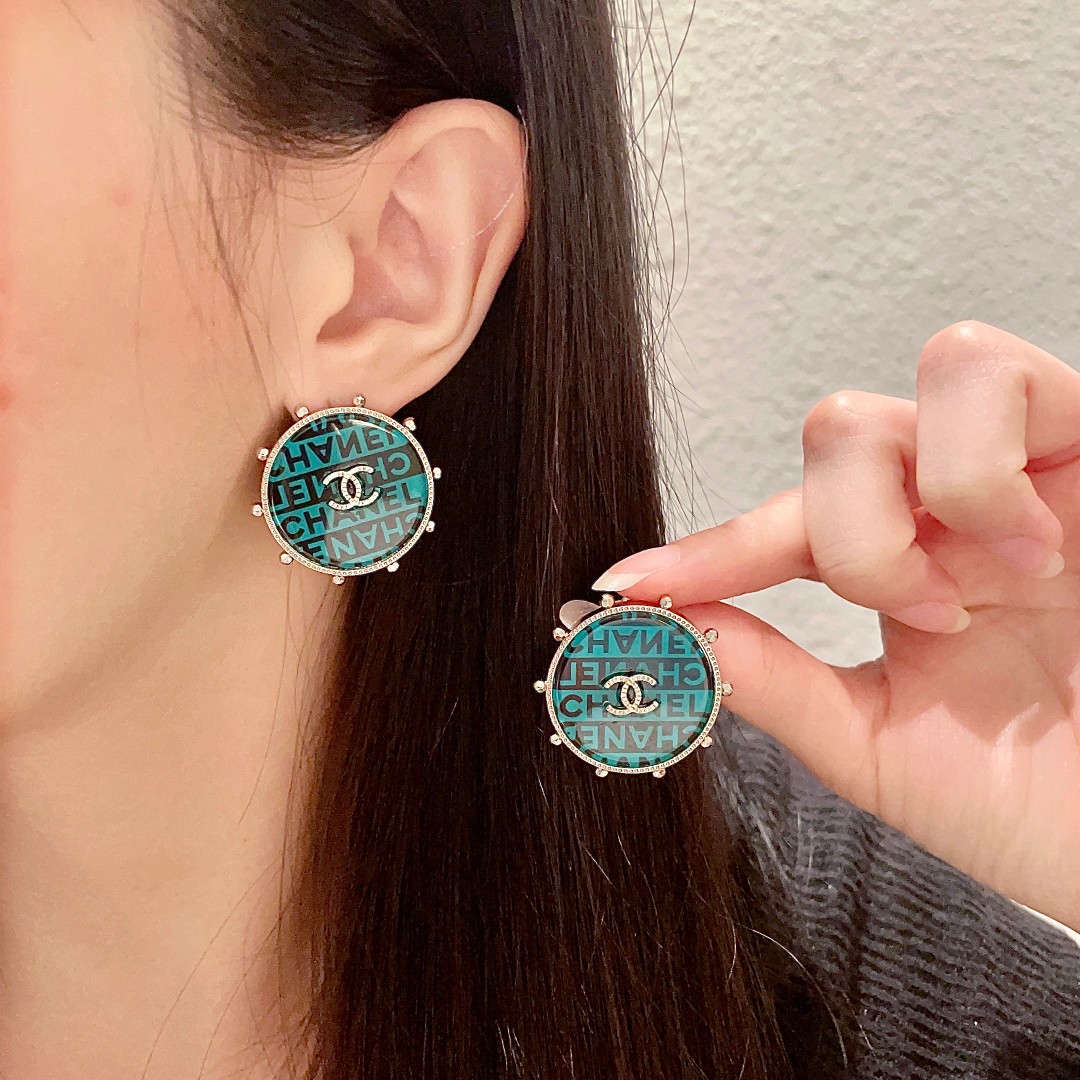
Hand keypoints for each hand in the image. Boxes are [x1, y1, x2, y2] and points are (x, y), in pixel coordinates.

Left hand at [592, 321, 1079, 932]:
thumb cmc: (1047, 803)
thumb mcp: (881, 749)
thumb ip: (775, 683)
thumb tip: (665, 631)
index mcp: (906, 573)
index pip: (782, 531)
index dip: (705, 549)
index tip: (628, 585)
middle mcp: (954, 511)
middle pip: (835, 435)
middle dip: (849, 535)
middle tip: (917, 617)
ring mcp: (1020, 469)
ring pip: (896, 394)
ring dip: (906, 501)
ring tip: (982, 585)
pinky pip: (990, 374)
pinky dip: (977, 471)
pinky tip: (1032, 551)